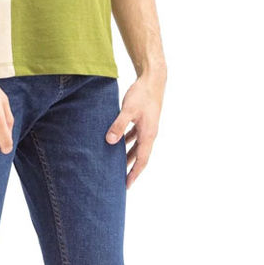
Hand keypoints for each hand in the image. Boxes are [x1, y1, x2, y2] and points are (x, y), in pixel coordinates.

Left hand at [105, 72, 165, 187]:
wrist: (154, 79)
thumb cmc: (142, 93)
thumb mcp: (128, 109)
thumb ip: (119, 125)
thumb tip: (110, 141)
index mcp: (148, 134)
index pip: (142, 160)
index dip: (134, 173)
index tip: (127, 185)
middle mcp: (150, 133)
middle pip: (140, 156)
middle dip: (131, 169)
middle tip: (121, 181)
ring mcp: (147, 127)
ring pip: (137, 147)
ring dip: (128, 157)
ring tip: (117, 166)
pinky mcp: (144, 121)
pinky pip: (136, 137)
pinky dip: (128, 143)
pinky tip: (118, 144)